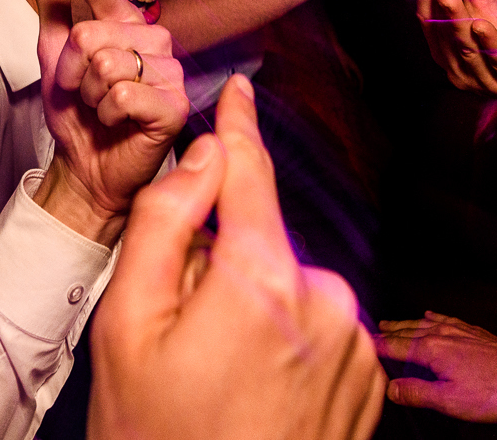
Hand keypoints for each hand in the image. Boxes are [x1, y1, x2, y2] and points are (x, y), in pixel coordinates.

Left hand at [34, 0, 188, 243]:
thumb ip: (56, 4)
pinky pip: (123, 94)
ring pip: (107, 64)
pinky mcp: (174, 104)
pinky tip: (116, 122)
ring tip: (100, 108)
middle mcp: (153, 42)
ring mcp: (169, 72)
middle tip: (82, 92)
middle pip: (93, 34)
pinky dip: (106, 113)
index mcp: (126, 26)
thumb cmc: (78, 113)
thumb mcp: (55, 56)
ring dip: (89, 94)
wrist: (88, 167)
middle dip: (72, 70)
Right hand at [88, 75, 385, 439]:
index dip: (236, 130)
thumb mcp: (127, 329)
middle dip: (223, 264)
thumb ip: (163, 226)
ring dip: (257, 308)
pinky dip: (287, 342)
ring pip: (291, 287)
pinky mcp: (369, 379)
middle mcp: (326, 298)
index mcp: (264, 278)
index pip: (249, 175)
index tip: (238, 92)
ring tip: (216, 379)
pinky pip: (319, 329)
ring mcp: (354, 343)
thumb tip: (201, 156)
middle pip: (262, 242)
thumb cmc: (156, 438)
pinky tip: (254, 393)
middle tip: (178, 335)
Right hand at [374, 312, 496, 422]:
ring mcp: (458, 330)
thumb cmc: (491, 391)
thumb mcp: (449, 400)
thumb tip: (390, 388)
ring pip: (422, 323)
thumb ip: (417, 393)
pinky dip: (430, 318)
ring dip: (404, 324)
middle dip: (386, 332)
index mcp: (431, 350)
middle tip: (368, 332)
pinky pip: (443, 319)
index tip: (358, 344)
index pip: (395, 346)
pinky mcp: (473, 331)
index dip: (375, 346)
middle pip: (406, 330)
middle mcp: (442, 334)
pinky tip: (428, 316)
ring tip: (390, 323)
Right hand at [417, 0, 496, 107]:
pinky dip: (490, 44)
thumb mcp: (488, 8)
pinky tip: (482, 25)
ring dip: (458, 21)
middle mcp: (459, 69)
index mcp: (447, 51)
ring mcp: (484, 81)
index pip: (430, 21)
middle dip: (442, 2)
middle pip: (446, 33)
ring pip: (467, 48)